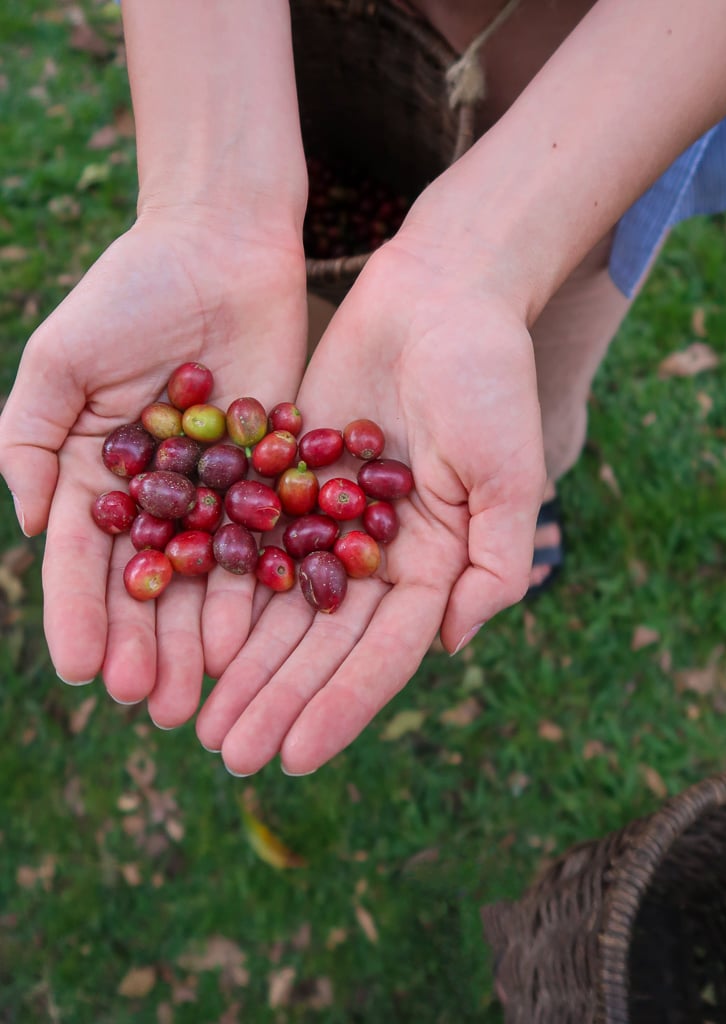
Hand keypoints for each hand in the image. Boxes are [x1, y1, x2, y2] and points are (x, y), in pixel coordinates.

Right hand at [0, 211, 307, 725]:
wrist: (223, 244)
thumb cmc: (132, 292)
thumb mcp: (61, 358)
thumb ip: (30, 438)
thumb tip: (35, 525)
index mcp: (97, 475)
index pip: (84, 560)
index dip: (81, 616)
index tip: (84, 670)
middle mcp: (159, 497)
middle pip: (148, 586)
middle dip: (146, 646)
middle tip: (151, 704)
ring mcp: (219, 493)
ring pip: (208, 580)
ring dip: (200, 639)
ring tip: (200, 695)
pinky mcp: (277, 478)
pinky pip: (269, 543)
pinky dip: (261, 590)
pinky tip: (256, 637)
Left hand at [195, 240, 546, 774]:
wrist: (439, 292)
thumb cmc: (488, 378)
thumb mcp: (510, 471)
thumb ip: (494, 563)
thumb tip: (448, 645)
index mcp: (435, 566)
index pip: (383, 653)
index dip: (341, 704)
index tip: (296, 756)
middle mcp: (379, 555)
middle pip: (321, 643)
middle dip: (278, 698)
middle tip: (229, 754)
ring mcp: (330, 520)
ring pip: (277, 606)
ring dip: (241, 663)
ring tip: (199, 716)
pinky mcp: (290, 480)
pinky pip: (249, 543)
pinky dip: (219, 589)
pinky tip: (184, 630)